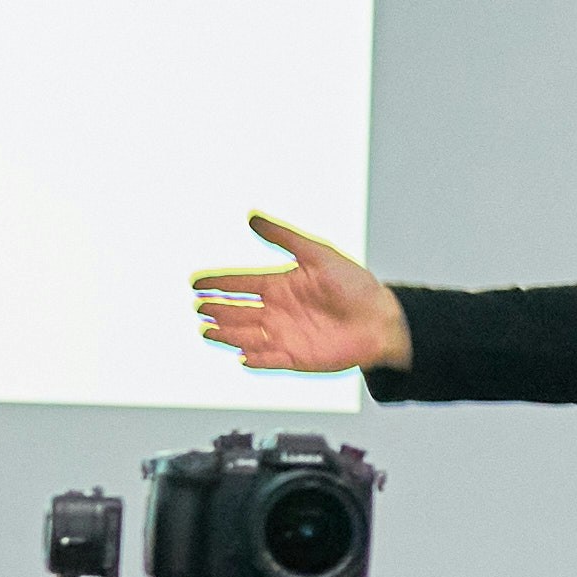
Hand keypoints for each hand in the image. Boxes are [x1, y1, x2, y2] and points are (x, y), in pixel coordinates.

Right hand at [193, 212, 408, 374]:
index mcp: (280, 285)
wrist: (381, 319)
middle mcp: (278, 311)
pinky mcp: (296, 357)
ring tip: (207, 332)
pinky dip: (256, 359)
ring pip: (247, 335)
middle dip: (217, 310)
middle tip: (199, 308)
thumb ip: (283, 237)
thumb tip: (252, 217)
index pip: (240, 284)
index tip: (195, 283)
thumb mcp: (317, 253)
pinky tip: (242, 356)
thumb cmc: (355, 285)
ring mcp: (285, 334)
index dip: (217, 283)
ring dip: (228, 334)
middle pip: (238, 311)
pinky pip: (269, 359)